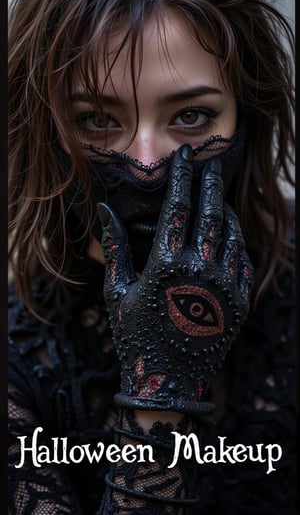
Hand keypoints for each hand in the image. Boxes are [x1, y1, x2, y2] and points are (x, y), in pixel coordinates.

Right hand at [97, 145, 253, 414]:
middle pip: (211, 213)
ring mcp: (225, 287)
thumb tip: (104, 207)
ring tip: (217, 196)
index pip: (179, 207)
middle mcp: (200, 271)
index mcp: (166, 265)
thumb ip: (116, 246)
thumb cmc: (135, 335)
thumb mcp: (117, 290)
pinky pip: (243, 261)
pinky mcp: (240, 303)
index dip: (182, 177)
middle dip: (209, 182)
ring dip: (224, 210)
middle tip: (207, 163)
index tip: (184, 156)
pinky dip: (237, 241)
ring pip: (232, 234)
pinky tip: (228, 233)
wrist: (168, 382)